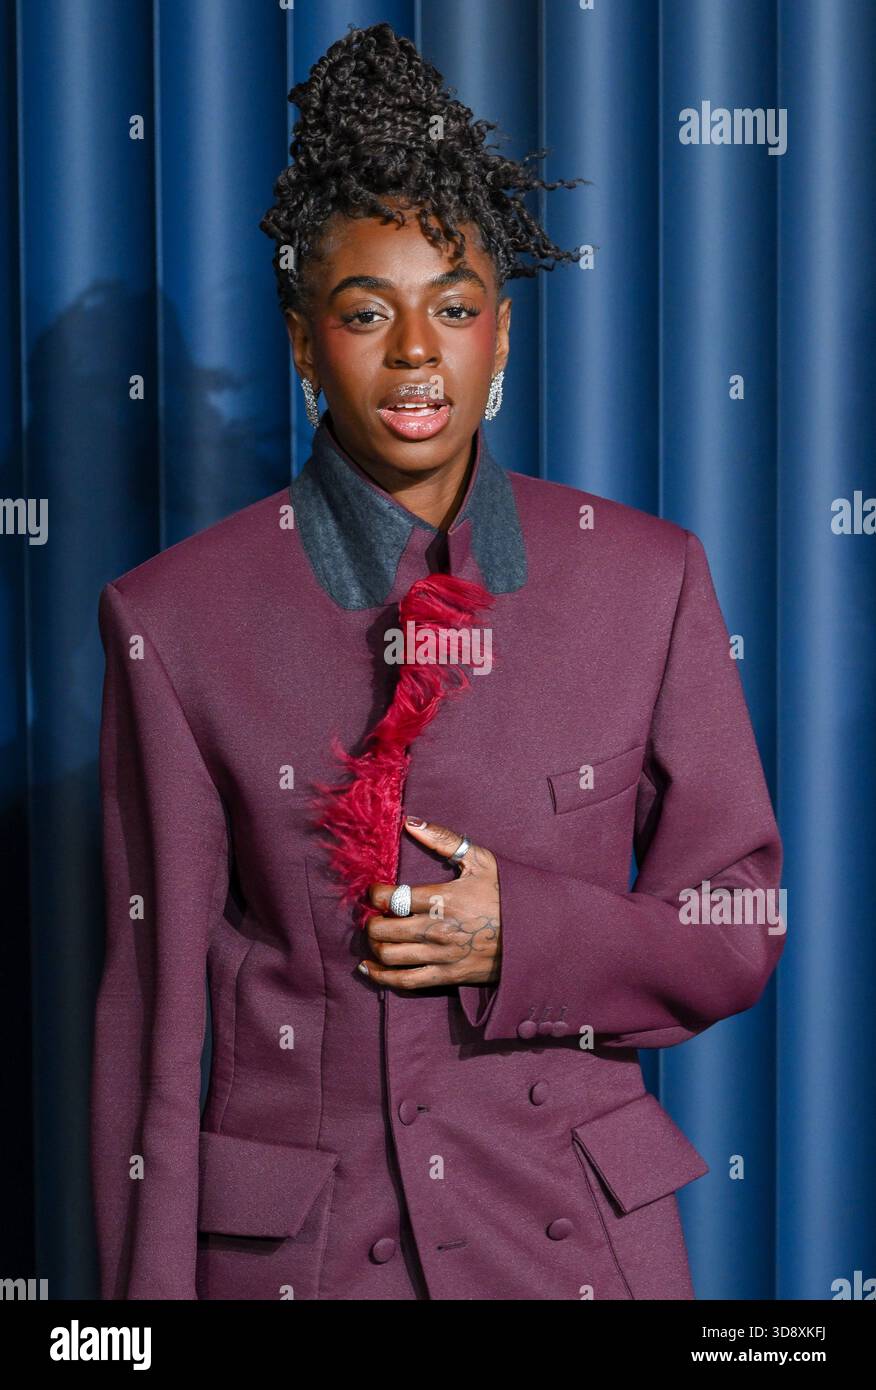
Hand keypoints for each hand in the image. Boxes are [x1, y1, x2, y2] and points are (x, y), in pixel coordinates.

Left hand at [359, 818, 500, 989]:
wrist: (537, 933)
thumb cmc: (507, 893)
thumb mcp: (480, 861)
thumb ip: (443, 840)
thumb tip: (410, 822)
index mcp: (442, 898)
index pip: (391, 898)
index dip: (374, 894)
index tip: (375, 890)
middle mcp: (437, 929)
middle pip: (383, 929)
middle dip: (371, 920)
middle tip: (374, 914)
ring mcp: (441, 956)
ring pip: (390, 956)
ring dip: (374, 945)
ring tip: (376, 936)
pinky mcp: (447, 976)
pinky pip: (406, 981)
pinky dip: (381, 976)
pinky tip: (370, 968)